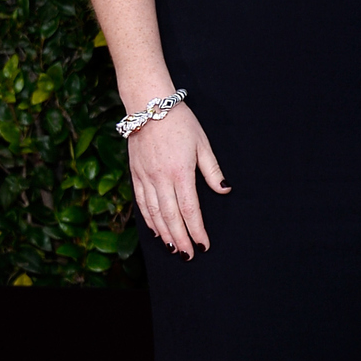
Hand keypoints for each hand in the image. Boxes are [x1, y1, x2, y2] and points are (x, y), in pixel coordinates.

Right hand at [128, 102, 227, 255]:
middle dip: (181, 239)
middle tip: (189, 255)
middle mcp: (161, 178)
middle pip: (171, 217)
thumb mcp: (203, 143)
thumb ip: (213, 171)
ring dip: (164, 234)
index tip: (203, 244)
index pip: (190, 210)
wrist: (148, 105)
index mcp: (180, 172)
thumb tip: (225, 190)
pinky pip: (141, 202)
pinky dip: (148, 219)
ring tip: (174, 248)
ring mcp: (145, 177)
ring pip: (154, 214)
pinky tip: (156, 230)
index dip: (197, 230)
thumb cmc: (180, 122)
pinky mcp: (135, 174)